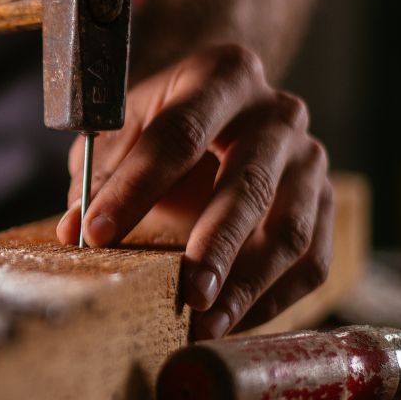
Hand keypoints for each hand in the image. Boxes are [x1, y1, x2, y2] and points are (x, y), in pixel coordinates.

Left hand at [55, 44, 332, 339]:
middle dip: (215, 244)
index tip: (97, 233)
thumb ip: (98, 174)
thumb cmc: (161, 123)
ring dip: (248, 284)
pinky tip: (230, 322)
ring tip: (205, 323)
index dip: (135, 187)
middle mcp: (278, 113)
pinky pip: (312, 260)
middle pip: (248, 184)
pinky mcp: (326, 202)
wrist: (221, 108)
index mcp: (223, 76)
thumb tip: (74, 232)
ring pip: (290, 230)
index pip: (177, 135)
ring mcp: (310, 159)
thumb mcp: (122, 129)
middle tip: (186, 292)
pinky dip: (272, 299)